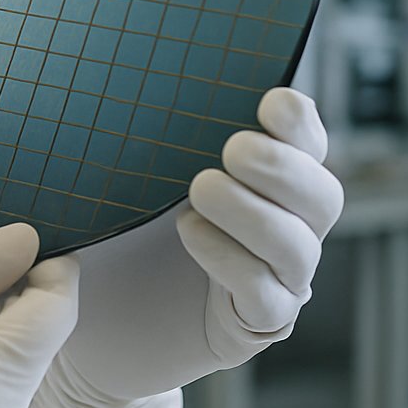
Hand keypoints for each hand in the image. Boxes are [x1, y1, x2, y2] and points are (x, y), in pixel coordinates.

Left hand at [31, 88, 343, 407]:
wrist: (85, 312)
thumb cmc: (112, 229)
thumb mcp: (128, 174)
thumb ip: (153, 135)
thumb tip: (138, 82)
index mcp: (268, 180)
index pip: (307, 145)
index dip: (299, 124)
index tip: (270, 102)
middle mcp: (285, 227)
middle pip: (322, 196)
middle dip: (284, 168)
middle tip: (234, 149)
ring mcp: (275, 280)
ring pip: (298, 248)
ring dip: (256, 215)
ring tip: (202, 188)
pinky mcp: (251, 324)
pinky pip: (265, 298)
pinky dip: (231, 262)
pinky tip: (191, 234)